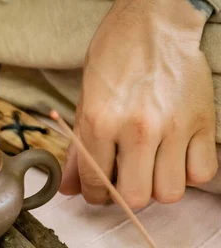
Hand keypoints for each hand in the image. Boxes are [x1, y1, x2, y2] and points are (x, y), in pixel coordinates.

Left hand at [60, 0, 218, 208]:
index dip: (95, 196)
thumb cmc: (114, 62)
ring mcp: (173, 127)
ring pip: (170, 192)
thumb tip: (69, 190)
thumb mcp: (84, 104)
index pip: (96, 184)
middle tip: (125, 181)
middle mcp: (137, 129)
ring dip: (158, 187)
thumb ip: (77, 152)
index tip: (100, 192)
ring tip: (151, 168)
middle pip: (136, 197)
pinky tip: (175, 158)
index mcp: (100, 123)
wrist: (152, 25)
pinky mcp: (202, 122)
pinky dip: (188, 174)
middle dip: (126, 197)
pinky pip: (202, 173)